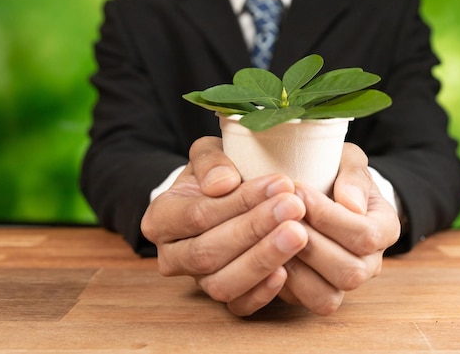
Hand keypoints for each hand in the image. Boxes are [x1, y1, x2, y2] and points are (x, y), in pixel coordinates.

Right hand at [141, 137, 308, 315]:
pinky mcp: (223, 298)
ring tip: (298, 234)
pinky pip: (238, 306)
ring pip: (222, 283)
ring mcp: (197, 281)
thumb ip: (210, 160)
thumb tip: (222, 184)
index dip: (239, 202)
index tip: (280, 183)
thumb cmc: (218, 173)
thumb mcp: (209, 154)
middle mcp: (172, 255)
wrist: (224, 197)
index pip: (197, 215)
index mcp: (161, 218)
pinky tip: (286, 271)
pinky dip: (262, 293)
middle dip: (255, 229)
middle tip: (295, 207)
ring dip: (263, 259)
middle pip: (209, 251)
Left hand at [278, 143, 400, 314]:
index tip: (298, 190)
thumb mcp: (347, 161)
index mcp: (385, 228)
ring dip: (295, 266)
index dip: (328, 216)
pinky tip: (264, 252)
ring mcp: (344, 284)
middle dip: (310, 243)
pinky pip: (302, 302)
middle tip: (279, 214)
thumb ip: (353, 175)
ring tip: (272, 235)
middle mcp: (370, 263)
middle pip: (349, 271)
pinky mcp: (317, 295)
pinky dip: (281, 282)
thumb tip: (351, 204)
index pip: (366, 235)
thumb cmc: (334, 173)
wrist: (319, 190)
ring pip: (327, 297)